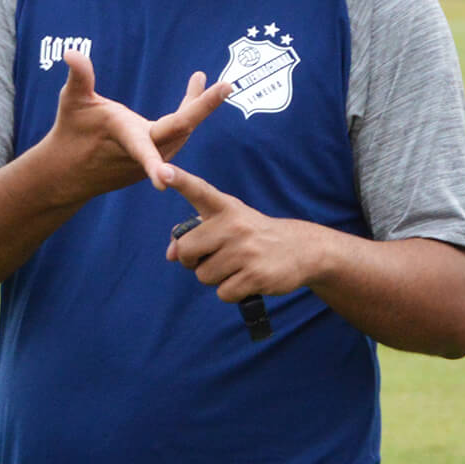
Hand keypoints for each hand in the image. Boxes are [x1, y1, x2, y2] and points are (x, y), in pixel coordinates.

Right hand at [47, 50, 231, 199]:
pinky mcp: (152, 162)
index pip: (166, 131)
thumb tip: (71, 52)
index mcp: (129, 135)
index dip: (188, 121)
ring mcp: (150, 160)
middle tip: (227, 85)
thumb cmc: (69, 132)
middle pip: (183, 128)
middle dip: (205, 106)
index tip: (183, 152)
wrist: (66, 174)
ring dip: (197, 107)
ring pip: (182, 132)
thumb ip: (79, 77)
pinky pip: (177, 136)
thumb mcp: (72, 101)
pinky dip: (188, 114)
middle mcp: (145, 152)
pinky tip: (194, 90)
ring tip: (210, 83)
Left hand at [162, 165, 318, 301]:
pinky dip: (231, 292)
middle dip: (191, 261)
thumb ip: (196, 234)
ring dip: (215, 278)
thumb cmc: (254, 237)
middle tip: (210, 258)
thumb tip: (170, 254)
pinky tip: (247, 280)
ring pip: (204, 275)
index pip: (199, 191)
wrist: (302, 249)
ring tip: (236, 267)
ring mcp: (246, 250)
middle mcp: (235, 225)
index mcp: (226, 208)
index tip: (163, 170)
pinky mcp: (255, 274)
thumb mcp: (229, 224)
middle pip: (186, 249)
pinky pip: (223, 293)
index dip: (179, 180)